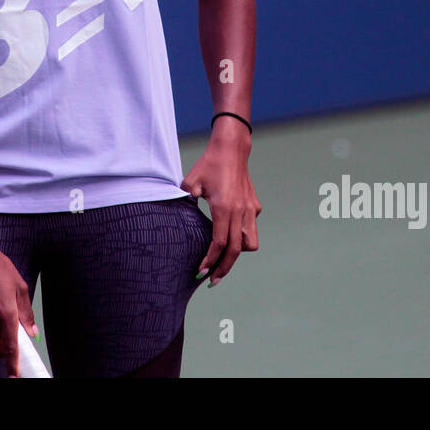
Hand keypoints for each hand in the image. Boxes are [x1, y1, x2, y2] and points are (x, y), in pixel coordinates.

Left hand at [181, 119, 260, 283]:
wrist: (232, 149)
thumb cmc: (209, 165)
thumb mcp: (190, 182)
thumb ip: (183, 201)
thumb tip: (175, 218)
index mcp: (223, 208)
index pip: (218, 244)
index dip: (209, 261)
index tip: (200, 271)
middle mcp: (239, 212)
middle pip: (235, 251)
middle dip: (223, 269)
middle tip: (211, 281)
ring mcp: (249, 210)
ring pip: (249, 244)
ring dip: (236, 254)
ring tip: (223, 259)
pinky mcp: (254, 207)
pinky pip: (249, 229)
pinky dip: (241, 237)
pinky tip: (228, 235)